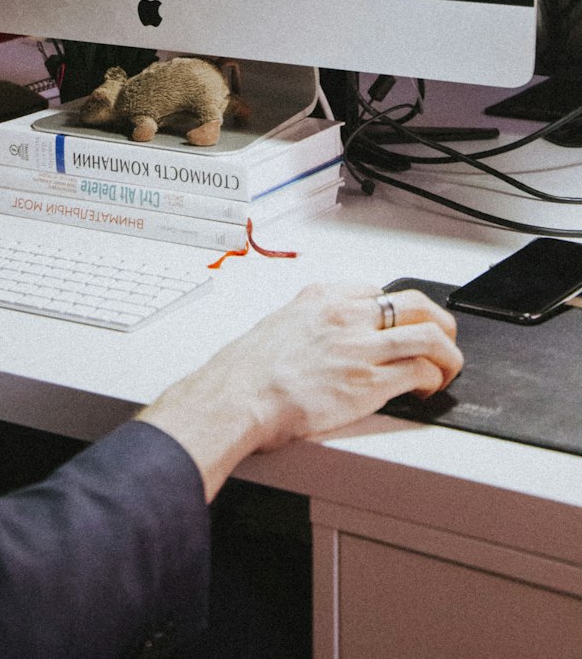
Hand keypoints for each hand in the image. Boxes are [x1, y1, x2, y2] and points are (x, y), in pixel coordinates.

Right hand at [139, 283, 461, 500]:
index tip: (398, 326)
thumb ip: (307, 324)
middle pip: (415, 303)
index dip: (395, 312)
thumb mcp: (278, 325)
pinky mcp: (370, 382)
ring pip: (429, 335)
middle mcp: (346, 316)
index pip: (377, 292)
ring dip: (448, 353)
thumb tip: (319, 338)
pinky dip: (434, 381)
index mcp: (322, 298)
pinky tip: (428, 390)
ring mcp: (361, 347)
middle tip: (443, 339)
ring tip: (447, 368)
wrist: (238, 396)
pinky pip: (420, 371)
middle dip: (438, 321)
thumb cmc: (247, 370)